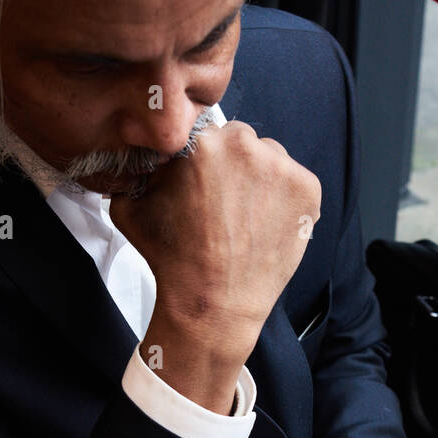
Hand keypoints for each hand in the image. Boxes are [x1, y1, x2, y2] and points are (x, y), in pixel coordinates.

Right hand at [109, 122, 320, 410]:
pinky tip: (267, 226)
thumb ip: (136, 169)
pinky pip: (296, 181)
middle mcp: (242, 145)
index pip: (205, 132)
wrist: (213, 305)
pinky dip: (287, 199)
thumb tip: (140, 154)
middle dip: (233, 165)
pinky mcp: (307, 188)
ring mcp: (280, 166)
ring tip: (247, 218)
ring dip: (261, 179)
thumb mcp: (130, 207)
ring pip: (270, 158)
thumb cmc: (171, 260)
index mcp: (198, 141)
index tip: (203, 182)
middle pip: (240, 139)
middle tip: (225, 204)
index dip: (203, 158)